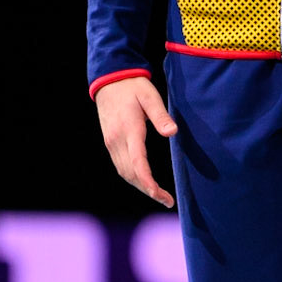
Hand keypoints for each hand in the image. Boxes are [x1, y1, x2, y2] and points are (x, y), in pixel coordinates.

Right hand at [95, 77, 176, 207]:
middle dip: (148, 190)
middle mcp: (116, 140)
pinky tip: (144, 182)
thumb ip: (161, 115)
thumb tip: (172, 132)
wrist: (109, 80)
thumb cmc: (133, 87)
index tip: (161, 196)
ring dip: (140, 186)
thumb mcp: (150, 96)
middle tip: (167, 201)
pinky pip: (120, 166)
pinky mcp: (109, 142)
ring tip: (159, 196)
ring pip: (124, 172)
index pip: (138, 164)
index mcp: (129, 130)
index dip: (149, 183)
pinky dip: (133, 178)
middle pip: (131, 174)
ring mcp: (110, 142)